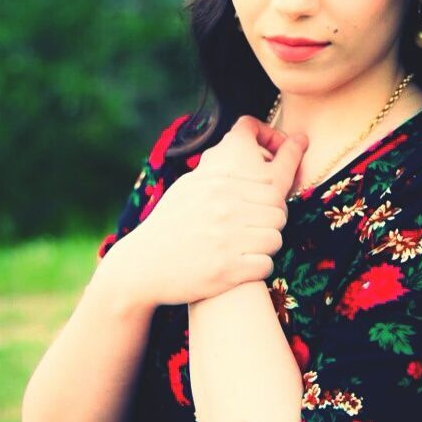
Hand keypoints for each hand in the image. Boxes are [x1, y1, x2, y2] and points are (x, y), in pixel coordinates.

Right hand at [102, 116, 307, 308]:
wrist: (142, 265)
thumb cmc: (167, 225)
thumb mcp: (189, 187)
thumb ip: (219, 171)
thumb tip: (247, 150)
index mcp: (219, 184)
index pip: (272, 186)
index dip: (272, 200)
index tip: (261, 209)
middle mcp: (226, 209)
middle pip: (279, 213)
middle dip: (272, 223)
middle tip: (256, 231)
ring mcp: (228, 240)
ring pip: (276, 239)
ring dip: (266, 246)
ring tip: (248, 248)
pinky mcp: (228, 270)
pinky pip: (266, 265)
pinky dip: (258, 268)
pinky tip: (242, 266)